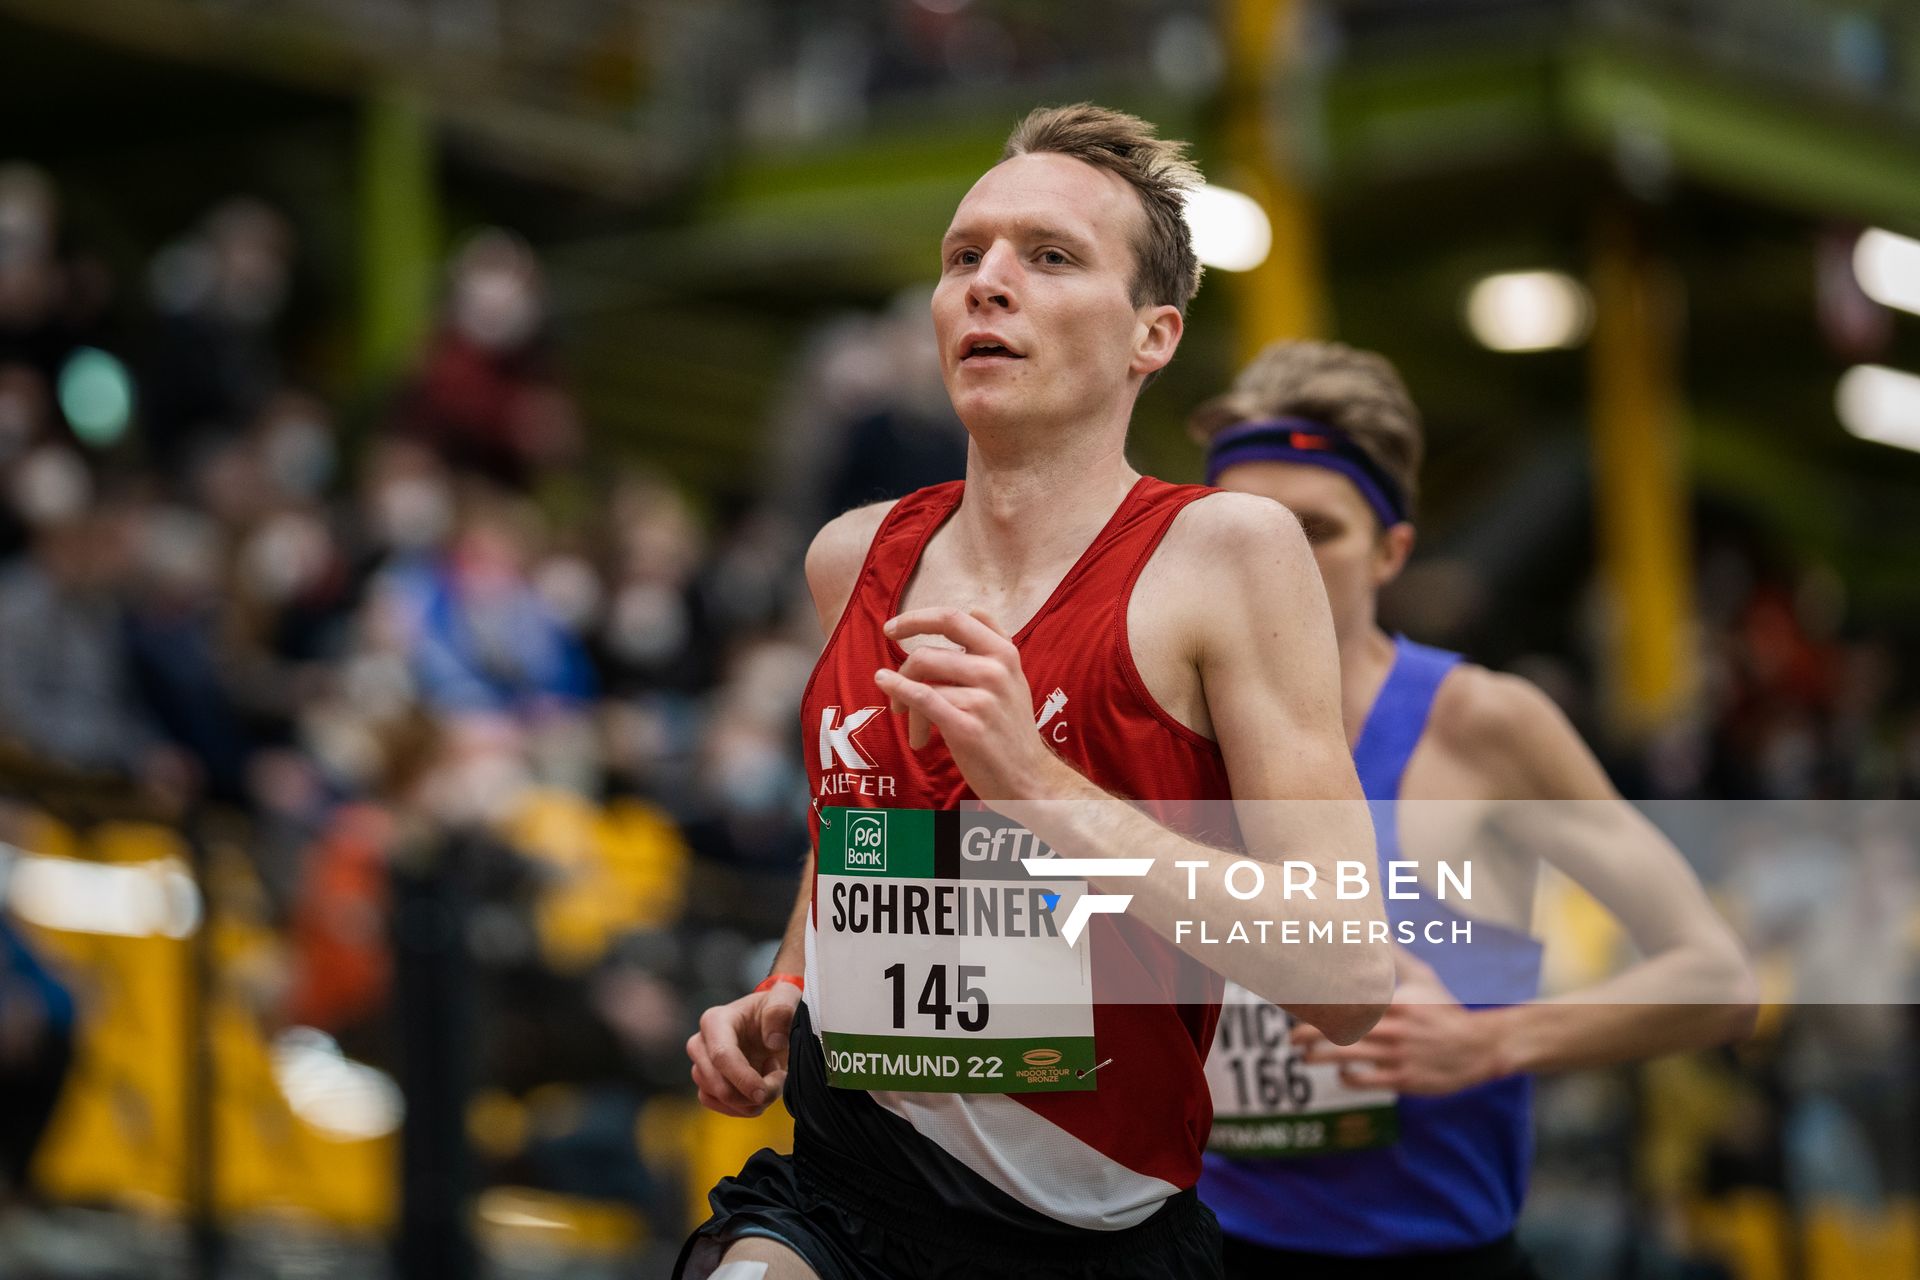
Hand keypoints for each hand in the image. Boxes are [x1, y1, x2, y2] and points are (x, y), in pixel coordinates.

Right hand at [685, 981, 801, 1117]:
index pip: (722, 1056)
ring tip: (772, 1078)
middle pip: (717, 1084)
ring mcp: (701, 1066)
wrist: (771, 1023)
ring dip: (751, 1100)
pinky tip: (759, 1089)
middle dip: (751, 1094)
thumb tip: (773, 1040)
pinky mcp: (707, 1084)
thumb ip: (782, 1009)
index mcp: (716, 1020)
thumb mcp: (785, 997)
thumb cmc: (775, 1008)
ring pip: (719, 1098)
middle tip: (780, 1079)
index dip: (743, 1079)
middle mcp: (700, 1044)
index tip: (764, 1092)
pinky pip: (720, 1106)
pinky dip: (744, 1106)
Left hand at [875, 608, 1068, 802]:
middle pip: (926, 654)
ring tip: (914, 725)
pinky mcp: (968, 727)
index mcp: (1005, 652)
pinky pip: (924, 699)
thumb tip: (974, 608)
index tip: (892, 629)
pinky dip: (899, 690)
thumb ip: (995, 643)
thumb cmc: (1010, 728)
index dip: (916, 618)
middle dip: (903, 670)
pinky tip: (887, 687)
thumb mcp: (1014, 677)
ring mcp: (984, 699)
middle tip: (892, 688)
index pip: (952, 618)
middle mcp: (996, 670)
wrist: (1027, 779)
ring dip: (904, 701)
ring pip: (922, 681)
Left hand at [1293, 950, 1505, 1094]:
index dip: (1320, 1005)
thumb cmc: (1445, 1010)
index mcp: (1394, 1003)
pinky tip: (1341, 1073)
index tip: (1298, 1003)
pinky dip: (1348, 1077)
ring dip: (1320, 1058)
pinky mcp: (1403, 1080)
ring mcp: (1397, 1056)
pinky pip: (1365, 1081)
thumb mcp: (1423, 979)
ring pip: (1347, 1058)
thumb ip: (1395, 957)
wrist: (1479, 1047)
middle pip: (1340, 1031)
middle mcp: (1393, 1029)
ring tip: (1304, 1057)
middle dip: (1309, 1035)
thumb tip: (1377, 927)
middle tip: (1291, 1038)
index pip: (1348, 1002)